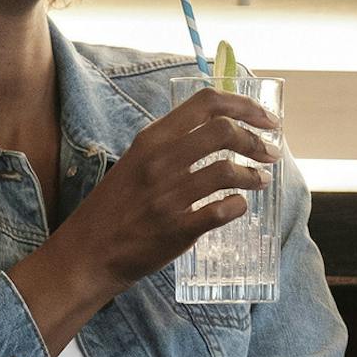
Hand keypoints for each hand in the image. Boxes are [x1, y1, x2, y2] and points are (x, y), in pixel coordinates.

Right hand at [61, 86, 279, 294]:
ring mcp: (168, 195)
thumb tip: (218, 131)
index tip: (265, 118)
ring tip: (260, 180)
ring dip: (253, 174)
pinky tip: (238, 206)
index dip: (244, 105)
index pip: (205, 103)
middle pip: (223, 130)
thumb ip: (171, 146)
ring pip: (228, 169)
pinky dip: (238, 205)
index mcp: (151, 139)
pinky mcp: (177, 228)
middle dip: (256, 140)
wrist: (87, 253)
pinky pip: (223, 210)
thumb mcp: (135, 162)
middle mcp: (160, 161)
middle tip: (269, 152)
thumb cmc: (115, 208)